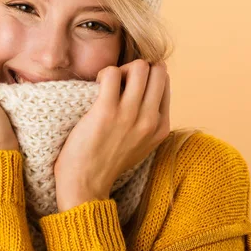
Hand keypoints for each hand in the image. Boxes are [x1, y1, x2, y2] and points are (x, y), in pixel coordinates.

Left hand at [53, 59, 170, 211]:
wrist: (85, 184)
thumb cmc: (106, 162)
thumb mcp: (141, 144)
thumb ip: (149, 120)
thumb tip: (147, 87)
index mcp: (161, 127)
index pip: (164, 83)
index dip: (146, 77)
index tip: (128, 87)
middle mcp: (150, 120)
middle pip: (156, 70)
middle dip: (136, 69)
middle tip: (119, 82)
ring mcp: (130, 115)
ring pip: (139, 66)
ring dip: (121, 69)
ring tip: (108, 83)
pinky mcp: (107, 111)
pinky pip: (112, 72)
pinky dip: (104, 73)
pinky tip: (96, 85)